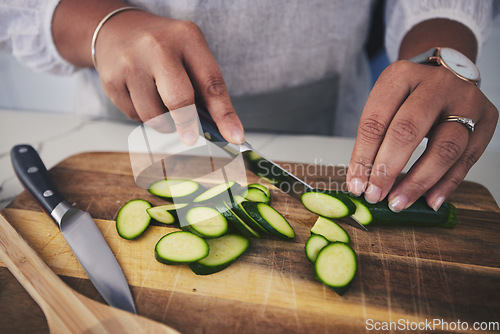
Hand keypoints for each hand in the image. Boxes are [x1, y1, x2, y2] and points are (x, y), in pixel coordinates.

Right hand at [93, 10, 243, 143]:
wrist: (117, 30)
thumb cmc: (163, 48)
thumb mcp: (189, 54)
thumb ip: (203, 88)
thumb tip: (220, 130)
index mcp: (187, 37)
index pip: (211, 83)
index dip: (225, 115)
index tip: (235, 137)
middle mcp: (157, 47)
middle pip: (179, 100)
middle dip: (188, 125)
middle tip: (191, 138)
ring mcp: (131, 63)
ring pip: (154, 116)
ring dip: (165, 124)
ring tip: (164, 108)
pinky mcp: (111, 80)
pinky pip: (135, 116)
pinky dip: (144, 117)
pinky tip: (143, 98)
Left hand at [346, 60, 497, 210]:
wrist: (448, 75)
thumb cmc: (411, 94)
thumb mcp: (386, 101)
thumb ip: (375, 137)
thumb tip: (362, 182)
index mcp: (401, 75)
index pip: (376, 120)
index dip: (363, 157)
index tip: (355, 184)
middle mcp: (436, 84)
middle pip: (408, 131)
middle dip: (388, 170)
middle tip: (375, 195)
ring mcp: (466, 100)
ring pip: (444, 148)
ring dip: (418, 182)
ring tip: (399, 202)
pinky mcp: (486, 119)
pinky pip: (466, 159)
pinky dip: (446, 184)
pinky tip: (430, 200)